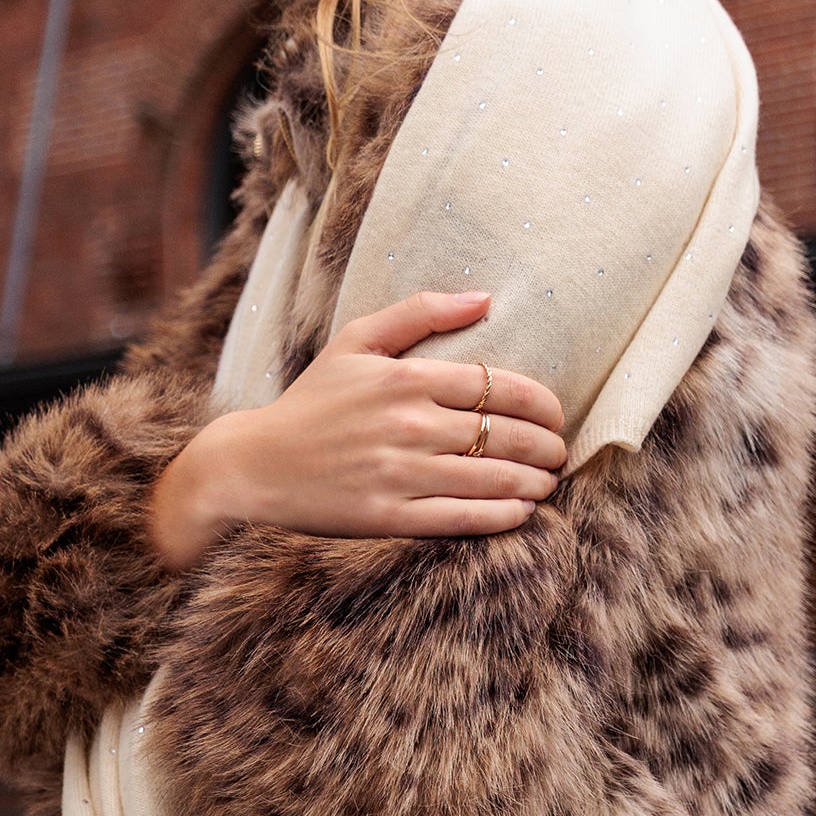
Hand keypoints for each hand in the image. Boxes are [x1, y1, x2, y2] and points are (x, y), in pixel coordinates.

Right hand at [149, 289, 566, 568]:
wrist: (256, 464)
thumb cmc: (313, 402)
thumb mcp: (357, 340)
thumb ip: (420, 313)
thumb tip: (485, 297)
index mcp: (407, 378)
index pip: (500, 387)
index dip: (542, 405)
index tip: (556, 416)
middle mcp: (409, 424)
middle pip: (504, 435)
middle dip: (546, 447)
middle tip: (560, 454)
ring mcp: (399, 473)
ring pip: (491, 478)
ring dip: (534, 482)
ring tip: (547, 483)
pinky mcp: (388, 516)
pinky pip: (461, 518)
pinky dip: (501, 516)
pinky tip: (521, 511)